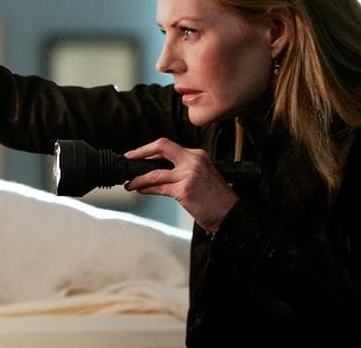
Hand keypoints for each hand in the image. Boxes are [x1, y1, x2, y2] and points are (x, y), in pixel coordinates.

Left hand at [123, 137, 237, 231]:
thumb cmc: (216, 199)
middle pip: (161, 147)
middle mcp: (193, 161)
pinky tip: (140, 190)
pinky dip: (146, 189)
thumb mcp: (202, 175)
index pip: (168, 146)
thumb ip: (183, 169)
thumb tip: (158, 170)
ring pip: (154, 172)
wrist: (231, 214)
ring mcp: (188, 175)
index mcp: (197, 155)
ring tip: (131, 183)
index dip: (151, 149)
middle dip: (141, 152)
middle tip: (129, 158)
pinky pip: (158, 188)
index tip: (139, 153)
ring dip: (138, 178)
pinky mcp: (184, 190)